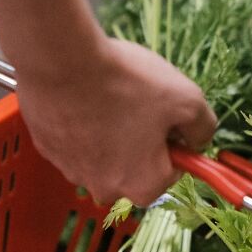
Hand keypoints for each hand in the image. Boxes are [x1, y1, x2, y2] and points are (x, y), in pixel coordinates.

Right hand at [14, 35, 216, 206]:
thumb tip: (199, 139)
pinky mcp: (48, 151)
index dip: (172, 143)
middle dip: (138, 143)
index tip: (165, 117)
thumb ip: (204, 126)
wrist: (60, 61)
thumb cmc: (126, 83)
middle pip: (133, 169)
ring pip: (101, 157)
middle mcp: (106, 189)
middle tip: (135, 105)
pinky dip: (79, 125)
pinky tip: (81, 97)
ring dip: (107, 134)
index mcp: (143, 185)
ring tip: (106, 98)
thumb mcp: (188, 98)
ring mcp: (72, 172)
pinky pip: (72, 142)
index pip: (170, 173)